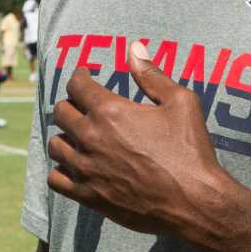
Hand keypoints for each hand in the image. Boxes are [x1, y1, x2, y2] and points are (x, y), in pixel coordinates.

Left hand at [45, 54, 234, 240]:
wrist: (195, 202)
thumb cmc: (191, 151)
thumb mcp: (181, 103)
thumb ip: (152, 75)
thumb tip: (134, 49)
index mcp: (110, 112)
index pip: (77, 85)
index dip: (80, 76)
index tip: (85, 76)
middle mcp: (91, 138)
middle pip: (61, 112)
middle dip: (71, 104)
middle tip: (83, 106)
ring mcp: (86, 169)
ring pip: (55, 145)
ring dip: (65, 136)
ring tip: (78, 136)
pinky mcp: (88, 196)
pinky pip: (55, 179)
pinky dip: (61, 170)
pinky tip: (74, 166)